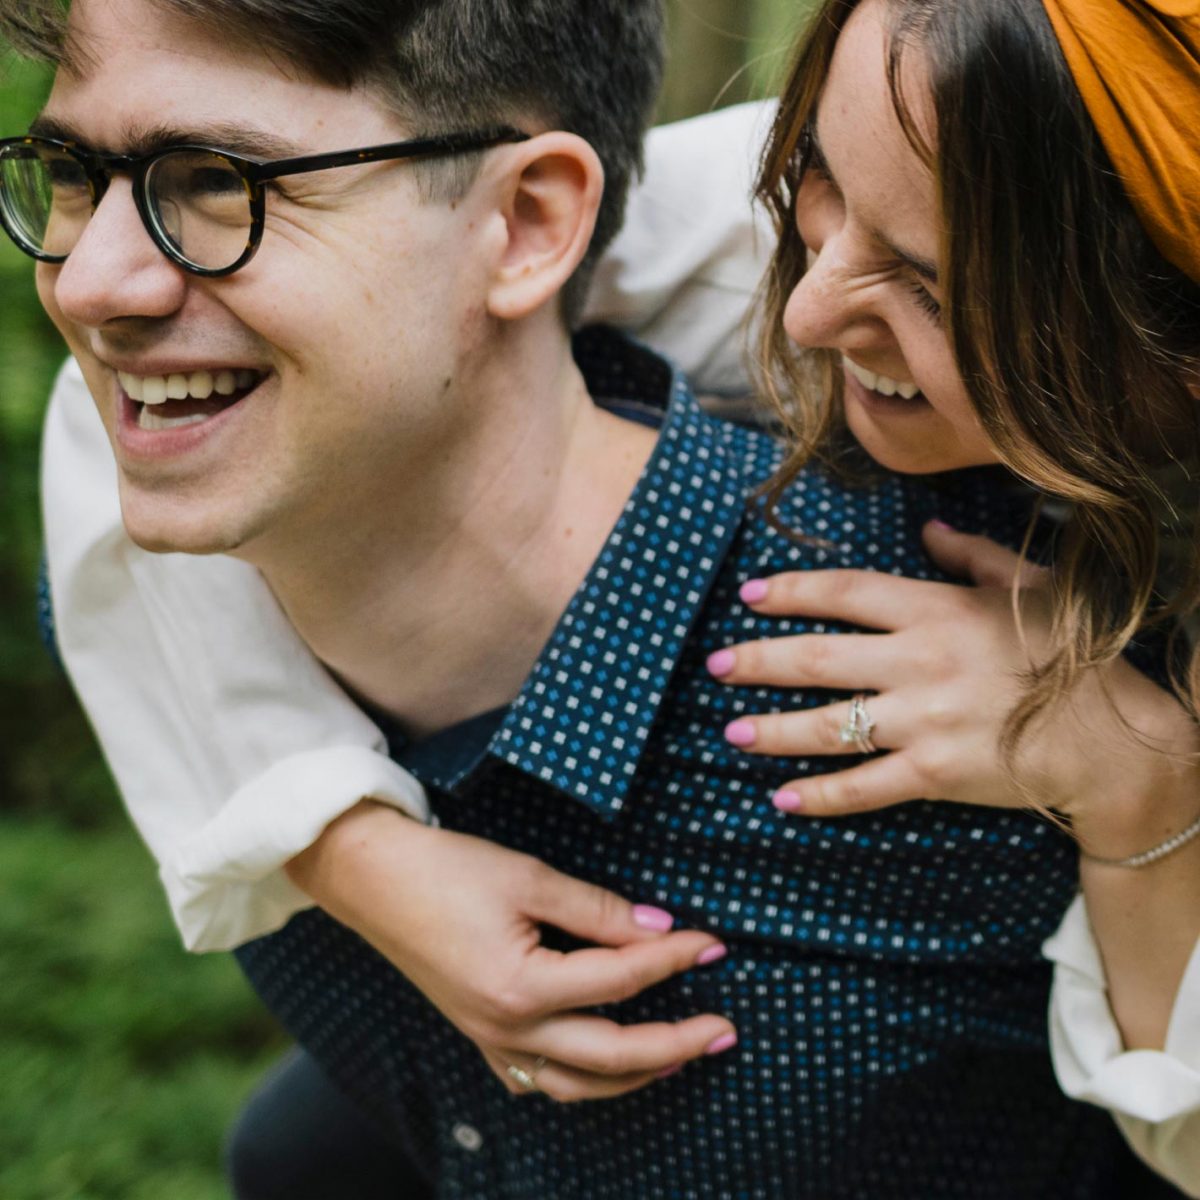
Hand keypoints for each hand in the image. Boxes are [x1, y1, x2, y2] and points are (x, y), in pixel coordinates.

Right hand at [286, 801, 735, 1102]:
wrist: (373, 879)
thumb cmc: (447, 869)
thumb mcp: (529, 876)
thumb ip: (597, 909)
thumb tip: (659, 929)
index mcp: (522, 987)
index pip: (621, 981)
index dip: (674, 959)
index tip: (713, 944)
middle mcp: (507, 1028)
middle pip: (612, 1053)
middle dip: (677, 1043)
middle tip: (726, 1030)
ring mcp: (490, 1040)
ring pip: (578, 1084)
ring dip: (635, 1076)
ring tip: (679, 1055)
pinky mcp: (478, 1035)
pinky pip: (538, 1079)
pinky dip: (580, 1079)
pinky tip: (601, 1063)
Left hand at [708, 521, 1195, 840]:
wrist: (1113, 741)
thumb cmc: (1070, 656)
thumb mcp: (1029, 588)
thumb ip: (973, 556)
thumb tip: (928, 530)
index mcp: (936, 611)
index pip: (844, 592)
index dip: (791, 591)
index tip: (751, 594)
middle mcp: (918, 663)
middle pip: (816, 657)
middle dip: (756, 660)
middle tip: (715, 665)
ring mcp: (922, 722)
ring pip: (826, 725)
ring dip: (771, 728)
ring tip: (731, 729)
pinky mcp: (933, 775)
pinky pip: (863, 788)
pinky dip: (819, 796)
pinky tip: (780, 798)